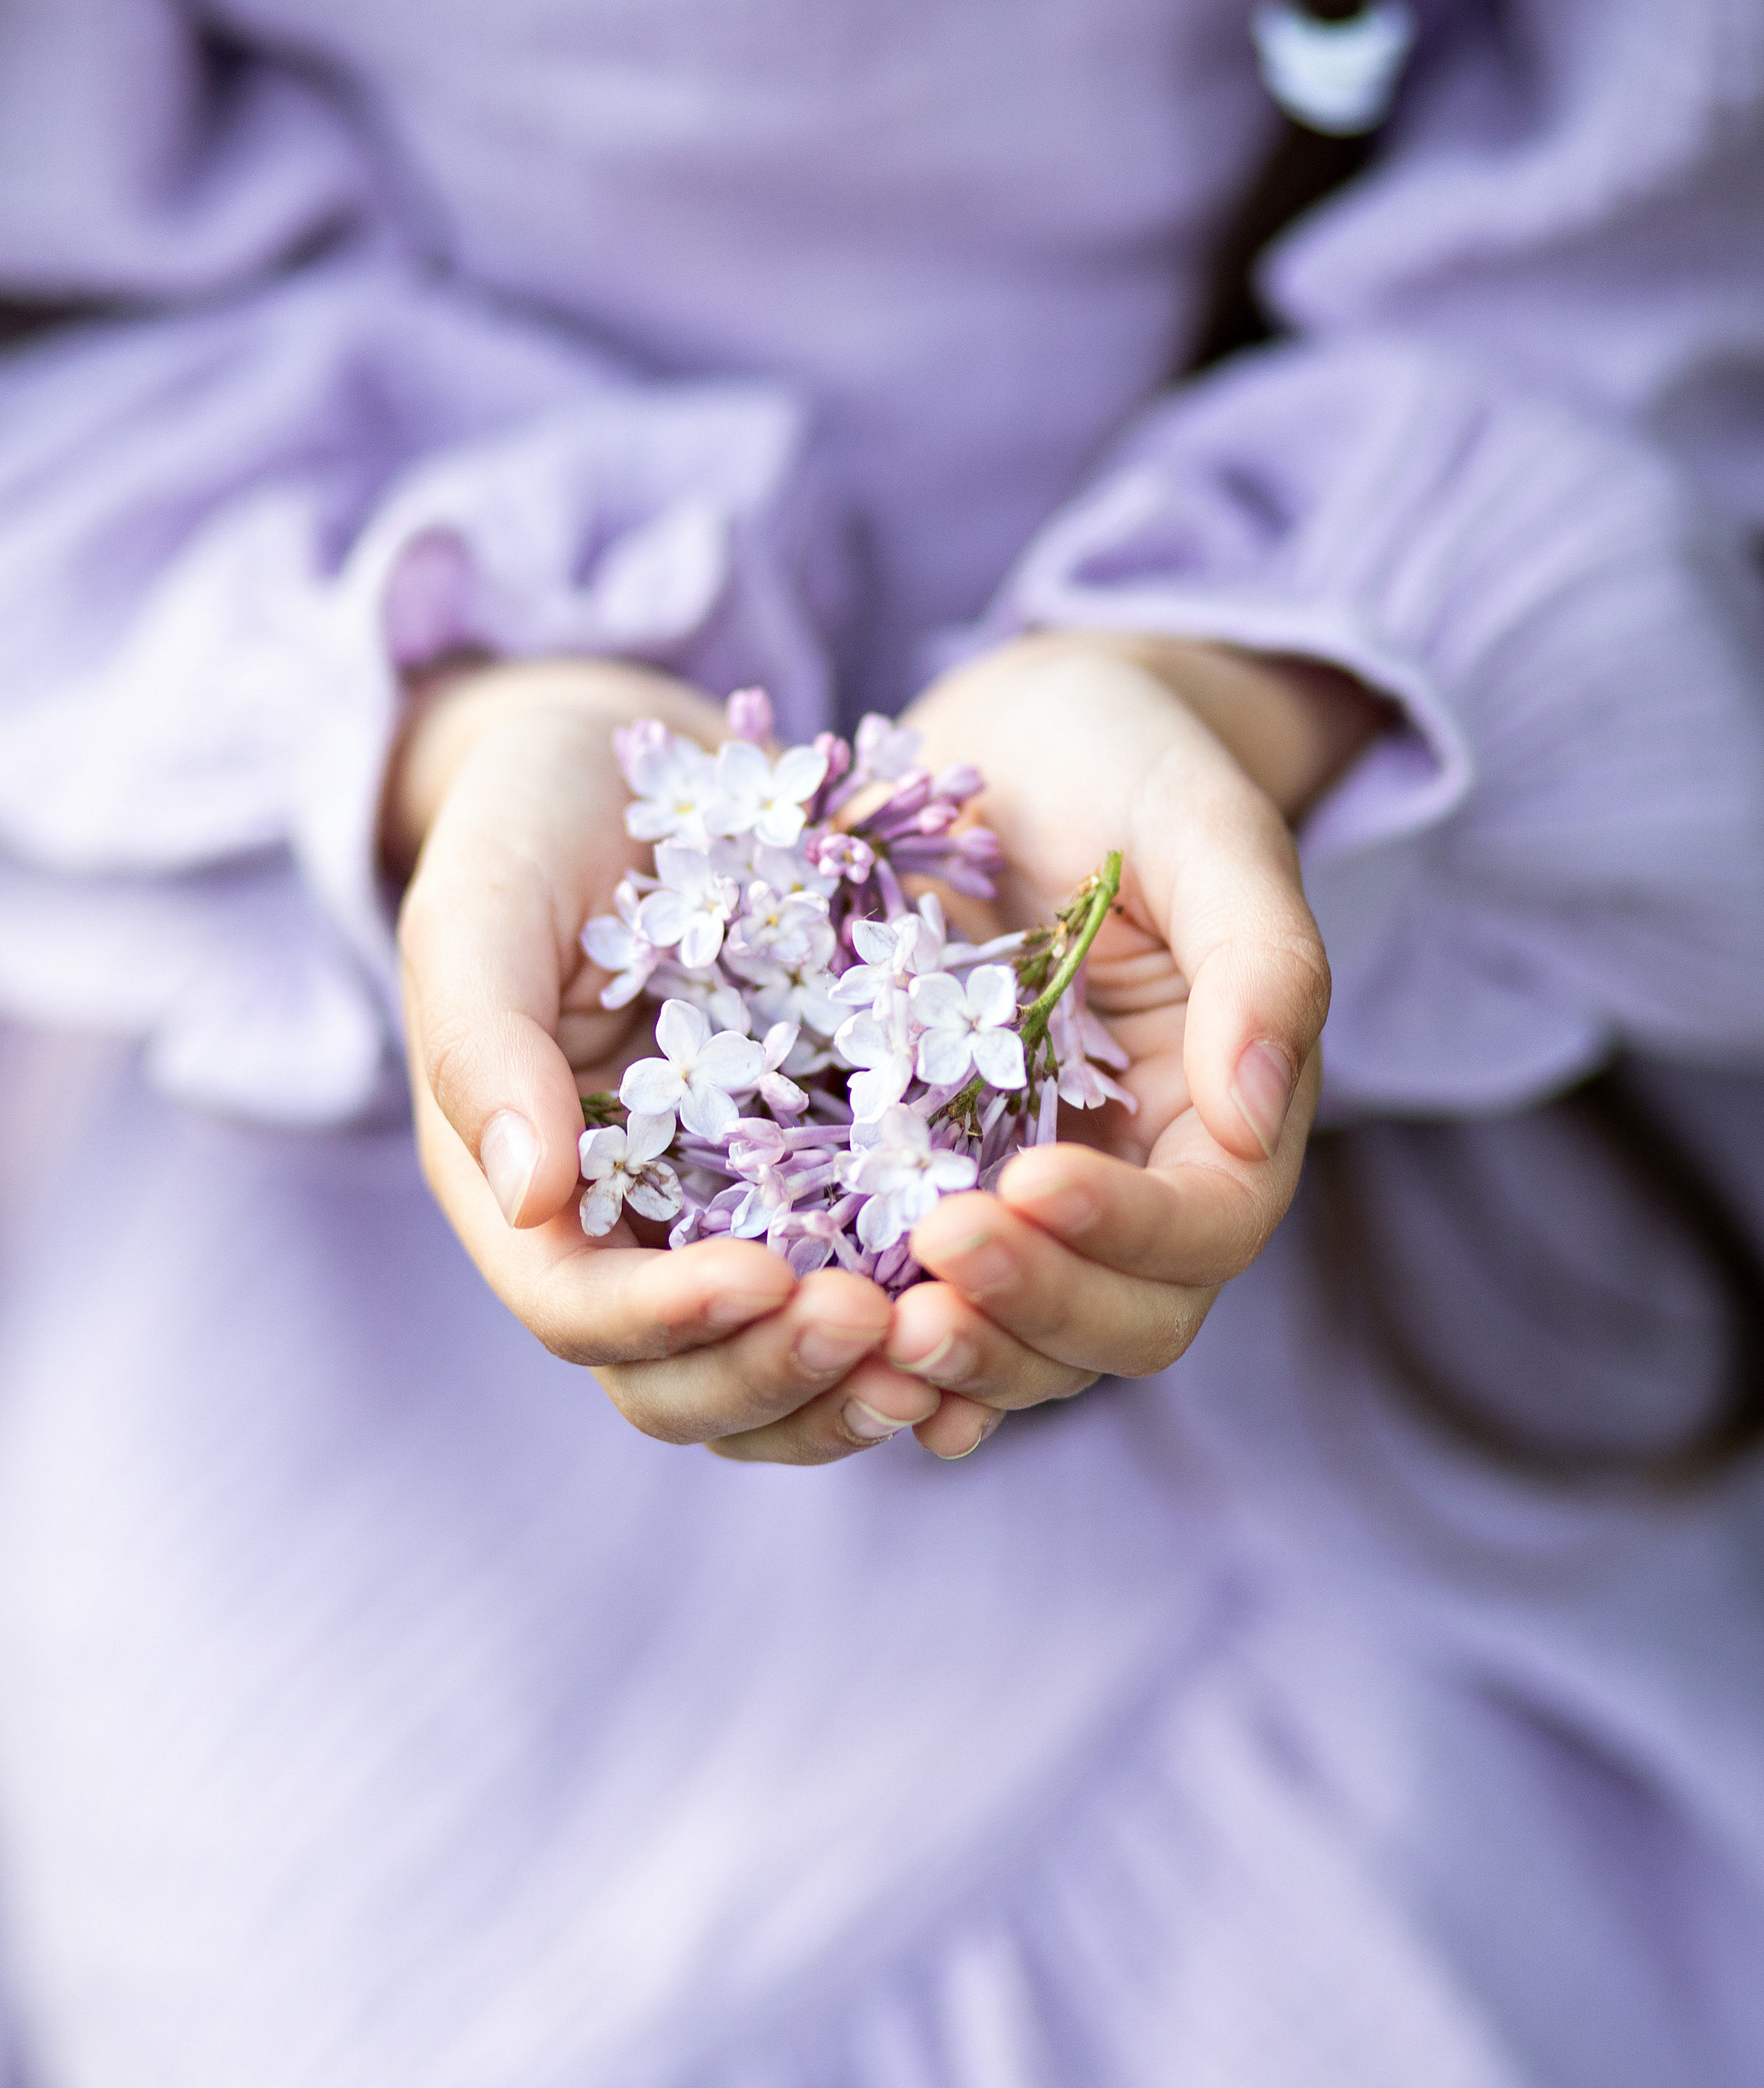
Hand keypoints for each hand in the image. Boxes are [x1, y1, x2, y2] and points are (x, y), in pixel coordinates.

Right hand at [391, 660, 950, 1463]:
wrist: (637, 768)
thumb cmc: (533, 824)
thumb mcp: (484, 904)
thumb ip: (480, 1041)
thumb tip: (527, 1196)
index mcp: (524, 1192)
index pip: (576, 1309)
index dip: (663, 1319)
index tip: (762, 1277)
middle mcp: (627, 1237)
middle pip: (682, 1383)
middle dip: (774, 1374)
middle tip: (876, 1326)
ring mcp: (726, 1225)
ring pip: (777, 1379)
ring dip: (851, 1391)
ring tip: (939, 1350)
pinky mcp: (822, 1192)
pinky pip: (865, 1303)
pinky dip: (915, 1337)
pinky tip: (991, 1316)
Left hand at [877, 630, 1376, 1444]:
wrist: (1015, 734)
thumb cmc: (1126, 757)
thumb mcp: (1207, 825)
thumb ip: (1262, 961)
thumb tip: (1255, 1110)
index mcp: (1226, 1110)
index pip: (1206, 1228)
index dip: (1125, 1232)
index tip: (1028, 1180)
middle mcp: (1139, 1179)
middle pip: (1126, 1321)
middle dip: (1035, 1309)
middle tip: (934, 1253)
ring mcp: (1031, 1195)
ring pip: (1025, 1343)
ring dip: (959, 1353)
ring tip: (870, 1321)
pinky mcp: (930, 1186)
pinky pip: (923, 1303)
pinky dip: (888, 1351)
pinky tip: (826, 1340)